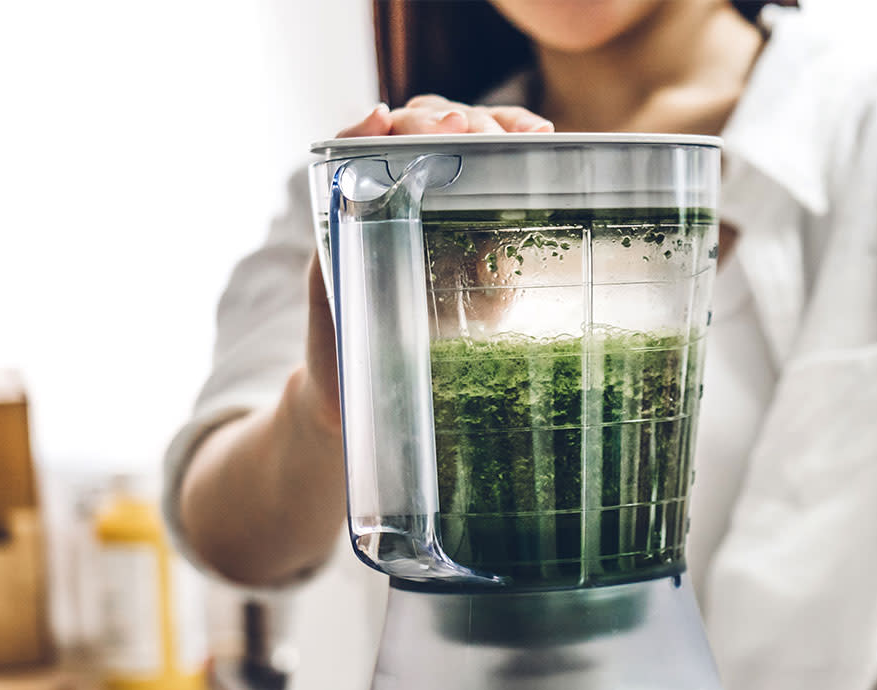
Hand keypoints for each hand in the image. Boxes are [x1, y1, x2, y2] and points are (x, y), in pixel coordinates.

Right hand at [291, 97, 553, 435]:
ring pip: (398, 131)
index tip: (539, 131)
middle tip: (485, 134)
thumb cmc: (419, 345)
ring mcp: (374, 195)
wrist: (354, 383)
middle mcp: (416, 190)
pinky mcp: (337, 211)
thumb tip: (508, 254)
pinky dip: (358, 132)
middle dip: (468, 121)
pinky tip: (378, 120)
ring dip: (423, 120)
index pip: (484, 143)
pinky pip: (343, 158)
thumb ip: (499, 288)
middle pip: (441, 126)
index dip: (510, 125)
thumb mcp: (476, 316)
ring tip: (449, 127)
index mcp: (458, 203)